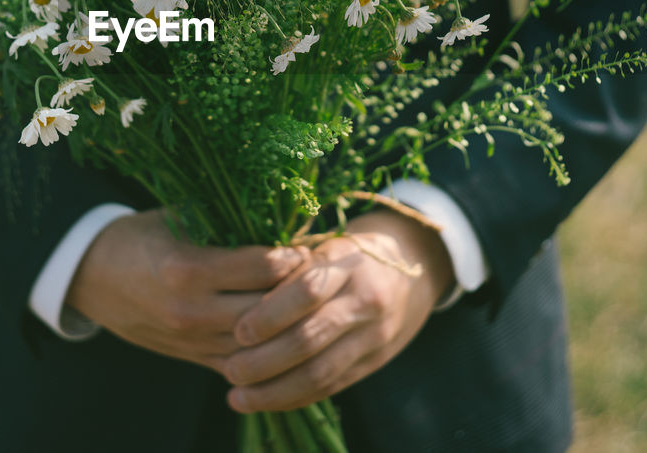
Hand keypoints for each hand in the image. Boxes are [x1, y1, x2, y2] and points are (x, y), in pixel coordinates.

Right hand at [66, 209, 303, 371]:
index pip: (262, 267)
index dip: (294, 256)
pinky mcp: (193, 358)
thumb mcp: (178, 216)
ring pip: (261, 340)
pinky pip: (244, 362)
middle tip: (322, 272)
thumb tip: (282, 210)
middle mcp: (190, 310)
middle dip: (301, 291)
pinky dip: (269, 348)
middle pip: (268, 308)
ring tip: (312, 300)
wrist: (91, 278)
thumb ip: (225, 217)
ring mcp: (192, 341)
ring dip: (290, 322)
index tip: (310, 244)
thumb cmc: (140, 237)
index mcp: (186, 269)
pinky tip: (289, 328)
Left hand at [222, 209, 453, 412]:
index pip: (307, 290)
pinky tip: (266, 401)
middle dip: (265, 360)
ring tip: (238, 397)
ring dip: (275, 390)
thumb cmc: (349, 251)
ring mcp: (374, 334)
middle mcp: (366, 299)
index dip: (270, 314)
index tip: (238, 329)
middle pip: (311, 338)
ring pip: (321, 372)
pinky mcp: (375, 360)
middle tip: (230, 370)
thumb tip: (235, 295)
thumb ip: (290, 268)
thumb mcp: (324, 245)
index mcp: (348, 262)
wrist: (415, 264)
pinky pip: (332, 385)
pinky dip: (296, 397)